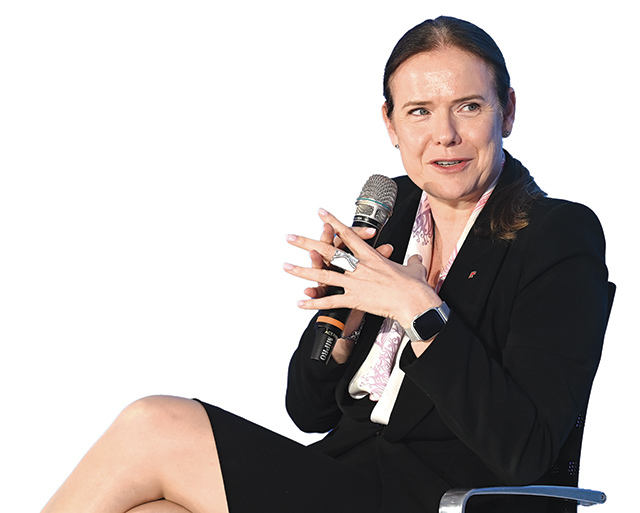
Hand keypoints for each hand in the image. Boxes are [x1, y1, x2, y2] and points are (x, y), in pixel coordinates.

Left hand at [285, 209, 441, 327]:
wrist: (415, 302)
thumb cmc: (415, 286)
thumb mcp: (414, 268)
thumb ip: (411, 262)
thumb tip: (415, 259)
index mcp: (370, 256)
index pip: (348, 234)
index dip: (333, 222)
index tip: (321, 213)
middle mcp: (359, 266)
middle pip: (328, 251)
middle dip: (307, 243)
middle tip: (290, 238)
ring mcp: (355, 282)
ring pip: (323, 274)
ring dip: (302, 271)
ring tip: (286, 267)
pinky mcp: (354, 299)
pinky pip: (330, 300)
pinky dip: (314, 302)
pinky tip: (300, 302)